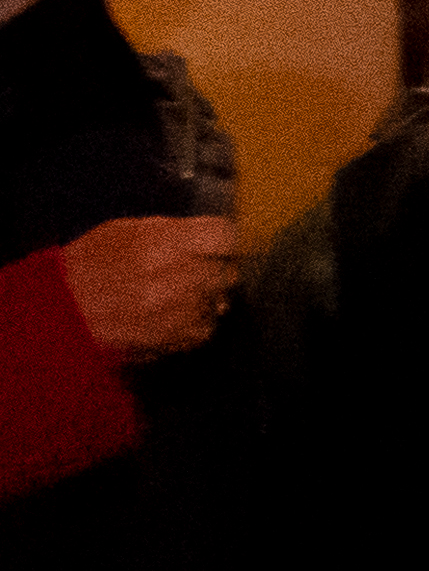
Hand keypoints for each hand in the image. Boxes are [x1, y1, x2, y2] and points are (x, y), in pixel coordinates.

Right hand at [59, 215, 237, 356]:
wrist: (60, 315)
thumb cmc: (86, 267)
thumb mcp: (122, 232)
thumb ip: (170, 231)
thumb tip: (205, 235)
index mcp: (165, 244)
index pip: (225, 236)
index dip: (222, 240)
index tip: (217, 244)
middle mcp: (182, 277)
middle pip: (228, 270)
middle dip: (215, 270)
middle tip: (193, 271)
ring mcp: (184, 311)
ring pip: (220, 300)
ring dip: (205, 297)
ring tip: (174, 296)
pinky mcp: (180, 339)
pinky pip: (207, 326)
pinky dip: (195, 322)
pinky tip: (170, 317)